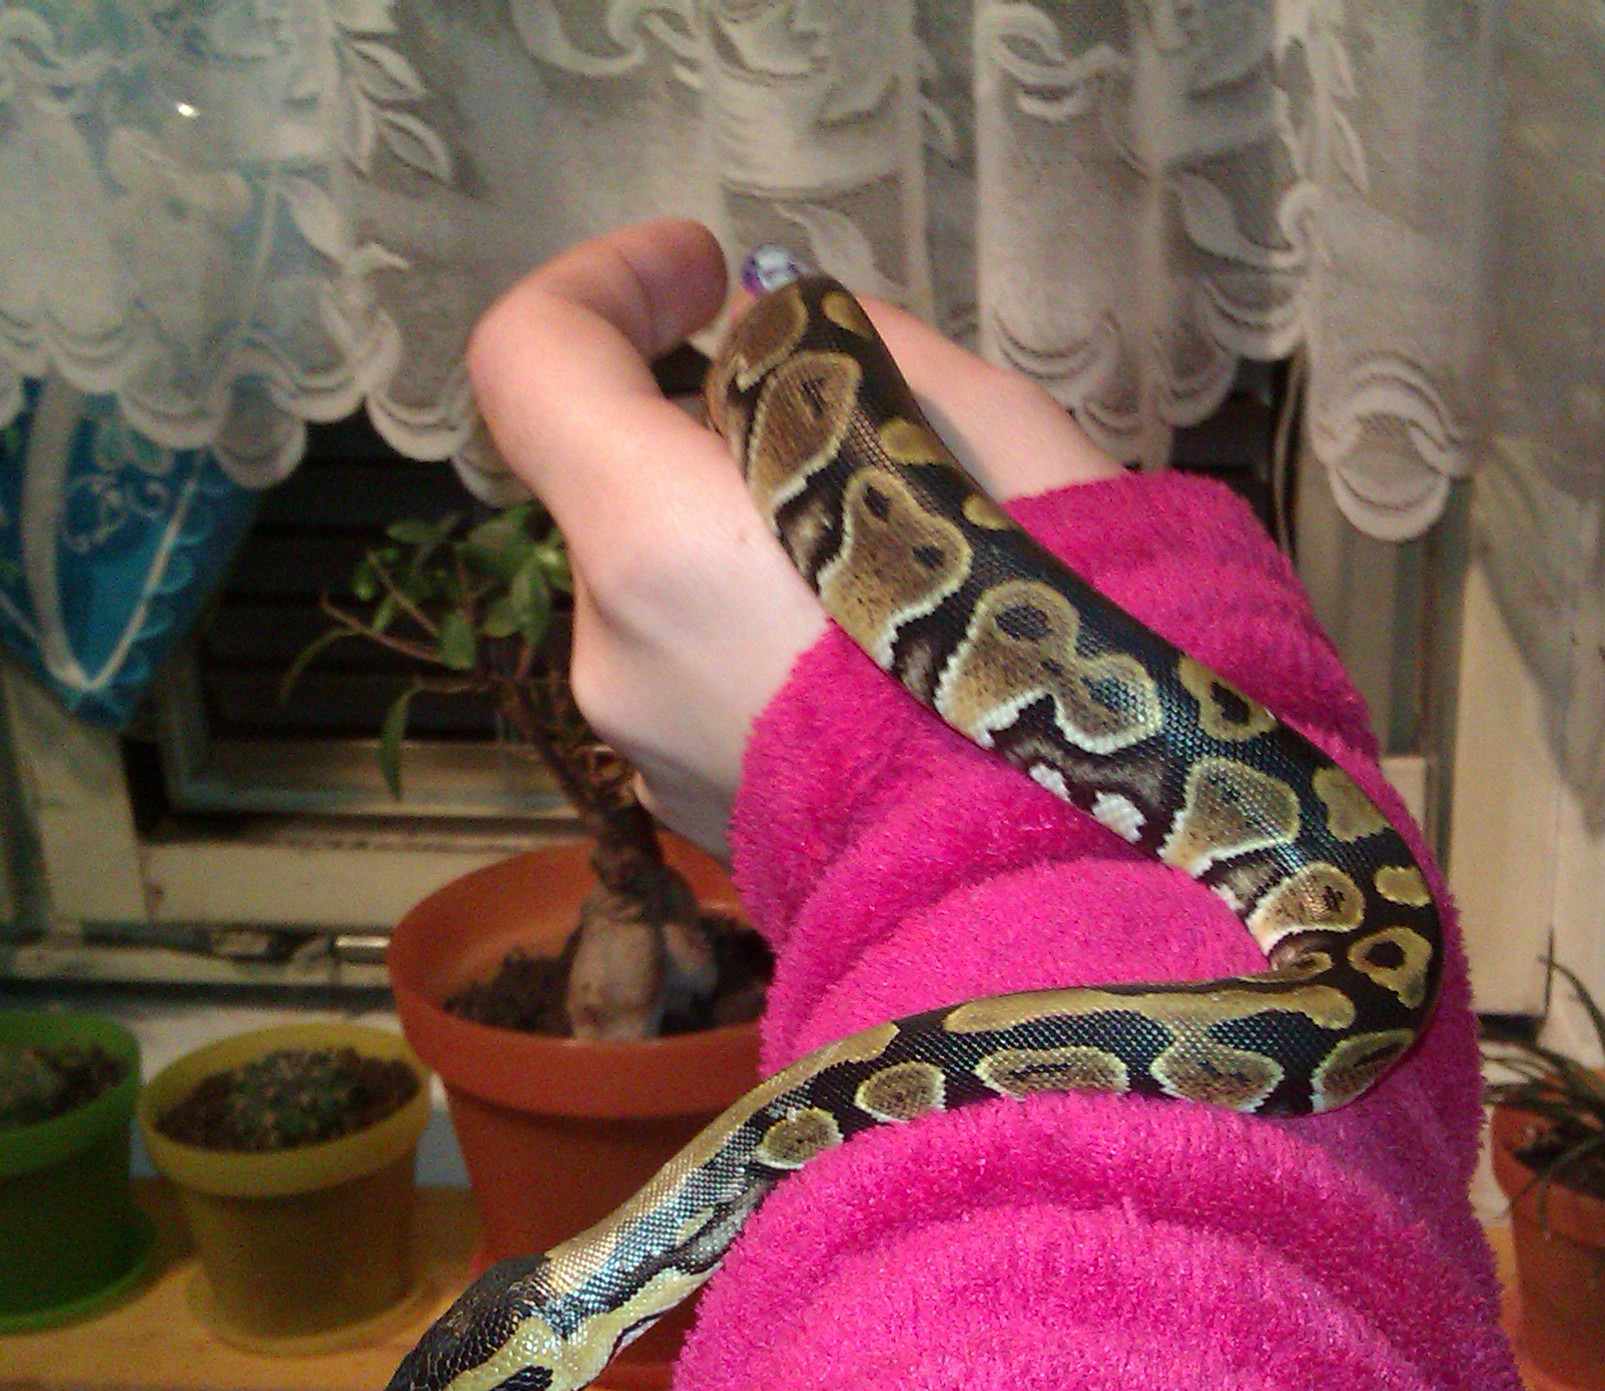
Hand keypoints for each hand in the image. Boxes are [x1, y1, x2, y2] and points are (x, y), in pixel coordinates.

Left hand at [465, 218, 1120, 853]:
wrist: (1073, 906)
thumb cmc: (1057, 668)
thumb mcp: (1003, 442)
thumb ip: (864, 357)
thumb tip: (783, 337)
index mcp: (660, 540)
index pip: (531, 358)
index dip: (609, 280)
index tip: (710, 270)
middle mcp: (616, 648)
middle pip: (619, 482)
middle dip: (727, 437)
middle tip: (882, 442)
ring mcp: (641, 745)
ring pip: (668, 587)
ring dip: (755, 546)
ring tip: (910, 579)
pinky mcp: (691, 811)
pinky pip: (704, 678)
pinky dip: (768, 641)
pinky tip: (890, 676)